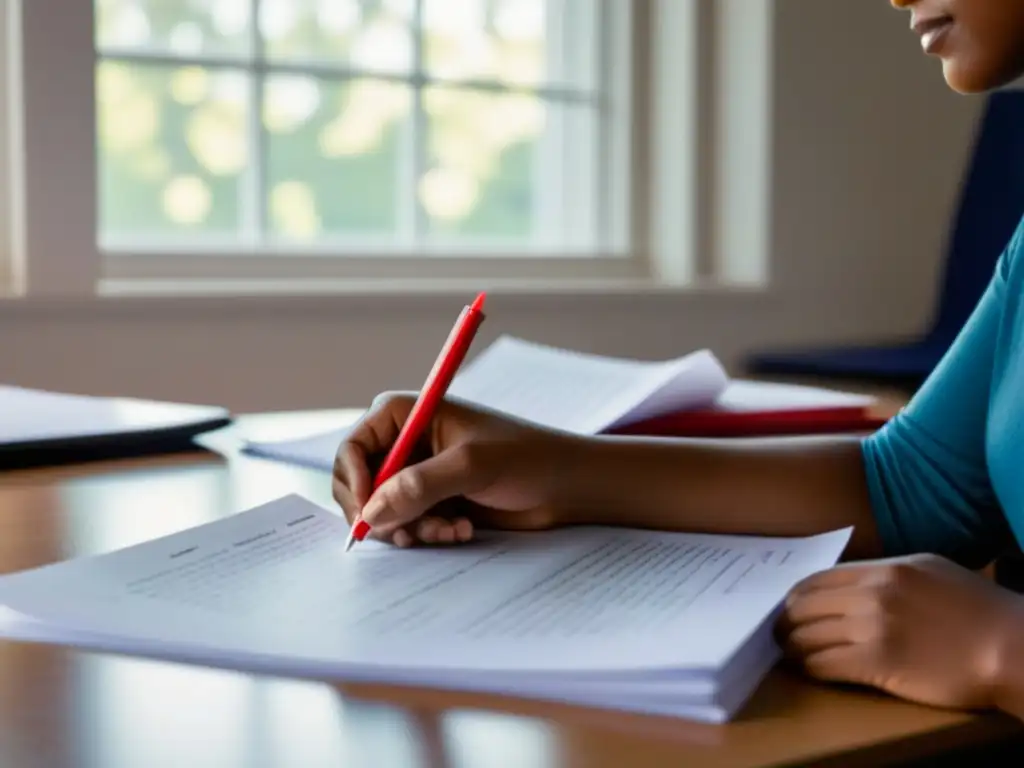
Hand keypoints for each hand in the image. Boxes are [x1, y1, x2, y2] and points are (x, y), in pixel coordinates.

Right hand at [332, 392, 583, 546]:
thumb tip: (372, 512)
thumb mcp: (472, 466)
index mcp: (407, 413)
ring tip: (449, 530)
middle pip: (360, 484)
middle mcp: (407, 441)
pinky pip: (408, 525)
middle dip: (382, 513)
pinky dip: (428, 533)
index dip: (354, 482)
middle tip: (407, 535)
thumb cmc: (527, 458)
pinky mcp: (433, 500)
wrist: (566, 485)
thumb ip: (420, 485)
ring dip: (411, 528)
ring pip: (383, 511)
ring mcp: (418, 472)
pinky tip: (461, 530)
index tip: (368, 515)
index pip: (353, 447)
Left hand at [777, 554, 1022, 710]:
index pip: (817, 579)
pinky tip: (809, 670)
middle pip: (803, 606)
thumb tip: (850, 584)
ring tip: (790, 654)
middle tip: (779, 634)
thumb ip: (888, 573)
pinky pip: (824, 663)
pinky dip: (809, 668)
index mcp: (884, 568)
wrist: (1010, 647)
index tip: (789, 608)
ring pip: (807, 635)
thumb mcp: (929, 570)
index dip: (795, 597)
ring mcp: (873, 626)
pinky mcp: (877, 662)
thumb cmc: (977, 611)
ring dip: (792, 647)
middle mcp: (872, 592)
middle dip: (785, 622)